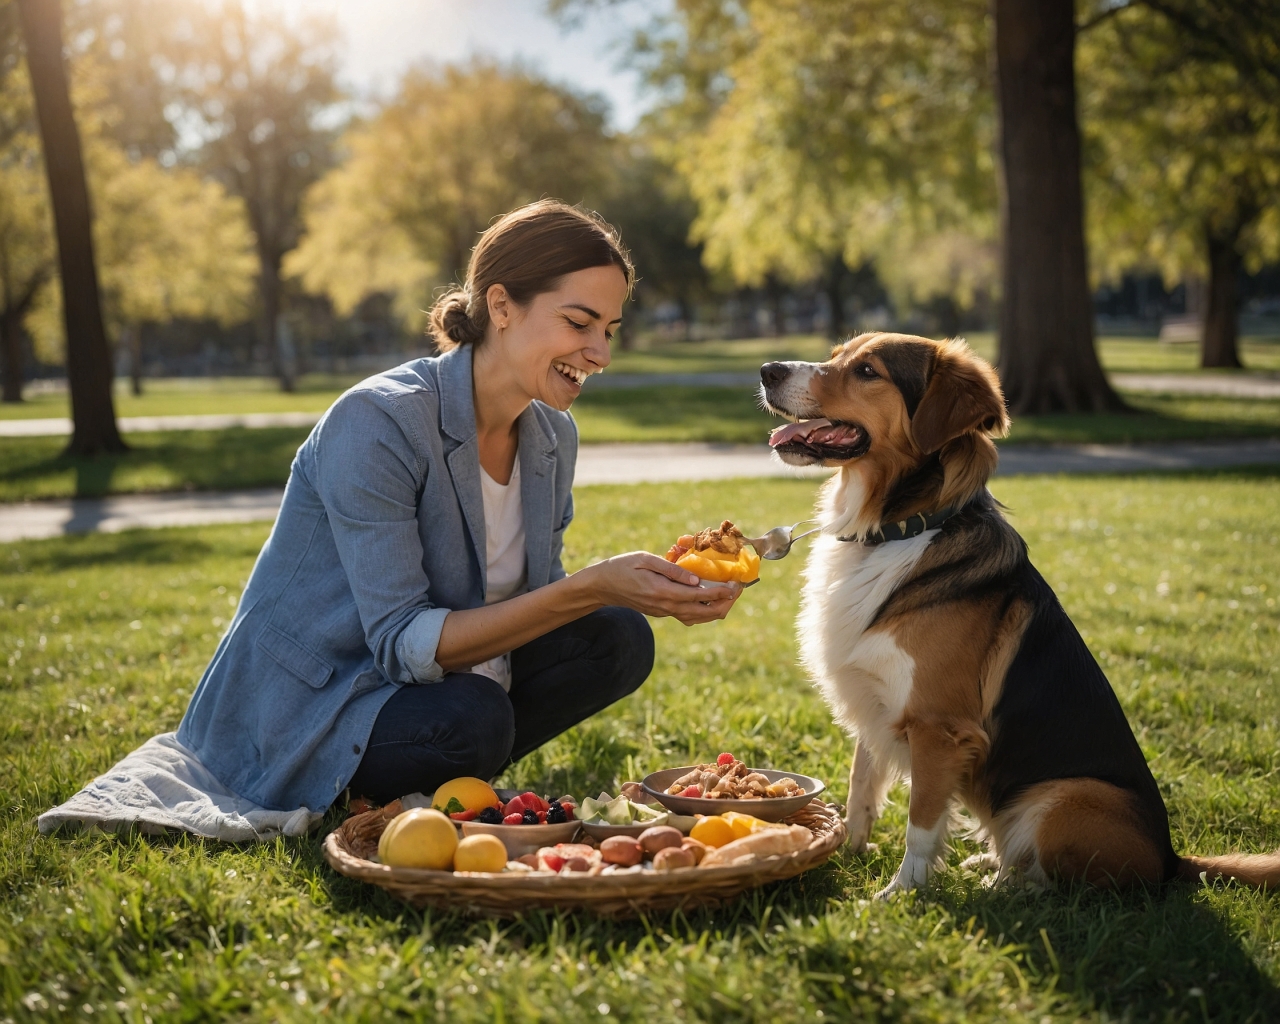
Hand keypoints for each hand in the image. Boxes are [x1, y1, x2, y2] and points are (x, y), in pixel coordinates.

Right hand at [576, 551, 741, 624]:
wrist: (601, 586)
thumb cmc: (622, 567)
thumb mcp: (645, 560)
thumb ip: (672, 569)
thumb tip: (696, 579)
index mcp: (662, 592)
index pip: (699, 595)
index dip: (720, 592)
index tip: (735, 586)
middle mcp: (665, 606)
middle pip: (702, 612)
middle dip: (724, 603)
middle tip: (738, 591)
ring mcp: (663, 612)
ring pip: (696, 618)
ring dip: (715, 610)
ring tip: (729, 597)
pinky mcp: (661, 612)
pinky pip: (687, 616)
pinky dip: (703, 611)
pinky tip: (710, 601)